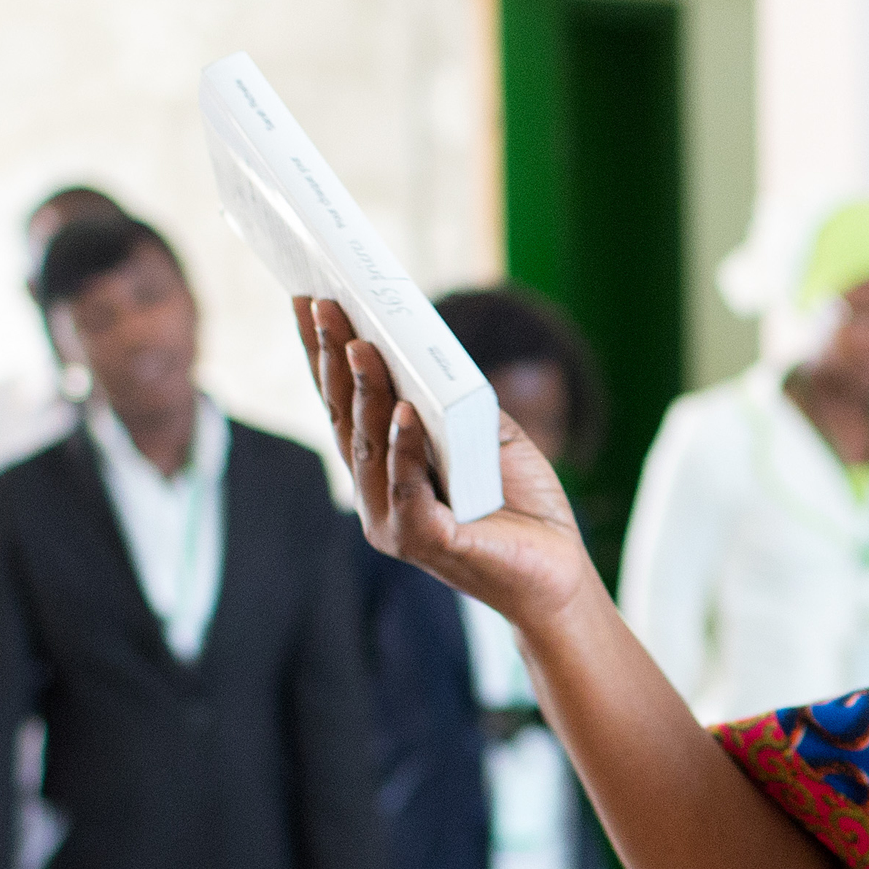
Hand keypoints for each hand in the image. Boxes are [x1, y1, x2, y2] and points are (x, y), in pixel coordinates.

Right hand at [295, 296, 597, 629]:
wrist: (558, 571)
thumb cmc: (520, 503)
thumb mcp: (487, 435)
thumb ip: (453, 399)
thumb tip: (422, 347)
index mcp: (384, 466)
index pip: (345, 403)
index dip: (323, 352)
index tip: (310, 298)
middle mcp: (377, 495)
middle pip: (346, 418)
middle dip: (332, 357)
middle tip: (325, 302)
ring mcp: (395, 523)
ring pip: (369, 449)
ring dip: (364, 393)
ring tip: (361, 343)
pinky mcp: (427, 544)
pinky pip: (409, 491)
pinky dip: (405, 450)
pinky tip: (405, 411)